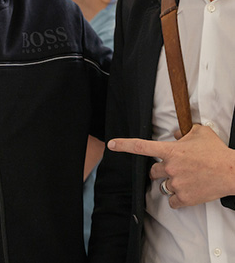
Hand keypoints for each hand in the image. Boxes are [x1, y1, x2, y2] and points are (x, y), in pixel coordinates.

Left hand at [108, 124, 234, 207]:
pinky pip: (173, 202)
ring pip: (163, 186)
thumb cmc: (217, 151)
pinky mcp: (185, 198)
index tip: (111, 145)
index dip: (123, 145)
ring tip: (187, 180)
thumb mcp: (200, 132)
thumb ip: (184, 132)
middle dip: (159, 171)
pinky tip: (188, 192)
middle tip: (174, 169)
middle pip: (152, 171)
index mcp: (170, 150)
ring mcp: (176, 183)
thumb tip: (176, 134)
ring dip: (170, 184)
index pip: (141, 146)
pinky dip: (178, 199)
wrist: (233, 172)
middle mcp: (169, 167)